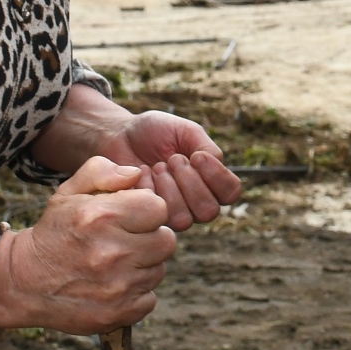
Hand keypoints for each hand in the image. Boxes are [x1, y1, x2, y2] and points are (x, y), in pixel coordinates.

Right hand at [0, 157, 176, 334]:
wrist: (23, 282)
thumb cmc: (54, 232)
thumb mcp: (69, 193)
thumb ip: (103, 172)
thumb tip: (137, 175)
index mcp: (101, 217)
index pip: (158, 208)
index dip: (147, 210)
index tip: (130, 217)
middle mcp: (111, 253)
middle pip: (167, 241)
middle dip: (150, 238)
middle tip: (126, 241)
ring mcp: (116, 287)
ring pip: (159, 270)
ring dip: (142, 266)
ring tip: (115, 263)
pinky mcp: (118, 313)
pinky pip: (149, 298)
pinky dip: (136, 294)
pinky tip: (113, 285)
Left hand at [99, 110, 242, 230]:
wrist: (119, 135)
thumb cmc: (155, 132)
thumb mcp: (186, 131)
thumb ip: (208, 147)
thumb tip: (216, 165)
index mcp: (209, 180)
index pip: (231, 192)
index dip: (217, 176)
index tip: (197, 156)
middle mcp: (195, 202)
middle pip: (209, 210)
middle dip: (189, 181)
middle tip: (172, 159)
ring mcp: (171, 213)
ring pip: (184, 218)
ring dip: (170, 188)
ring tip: (157, 167)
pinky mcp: (147, 218)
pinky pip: (157, 215)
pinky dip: (150, 190)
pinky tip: (142, 174)